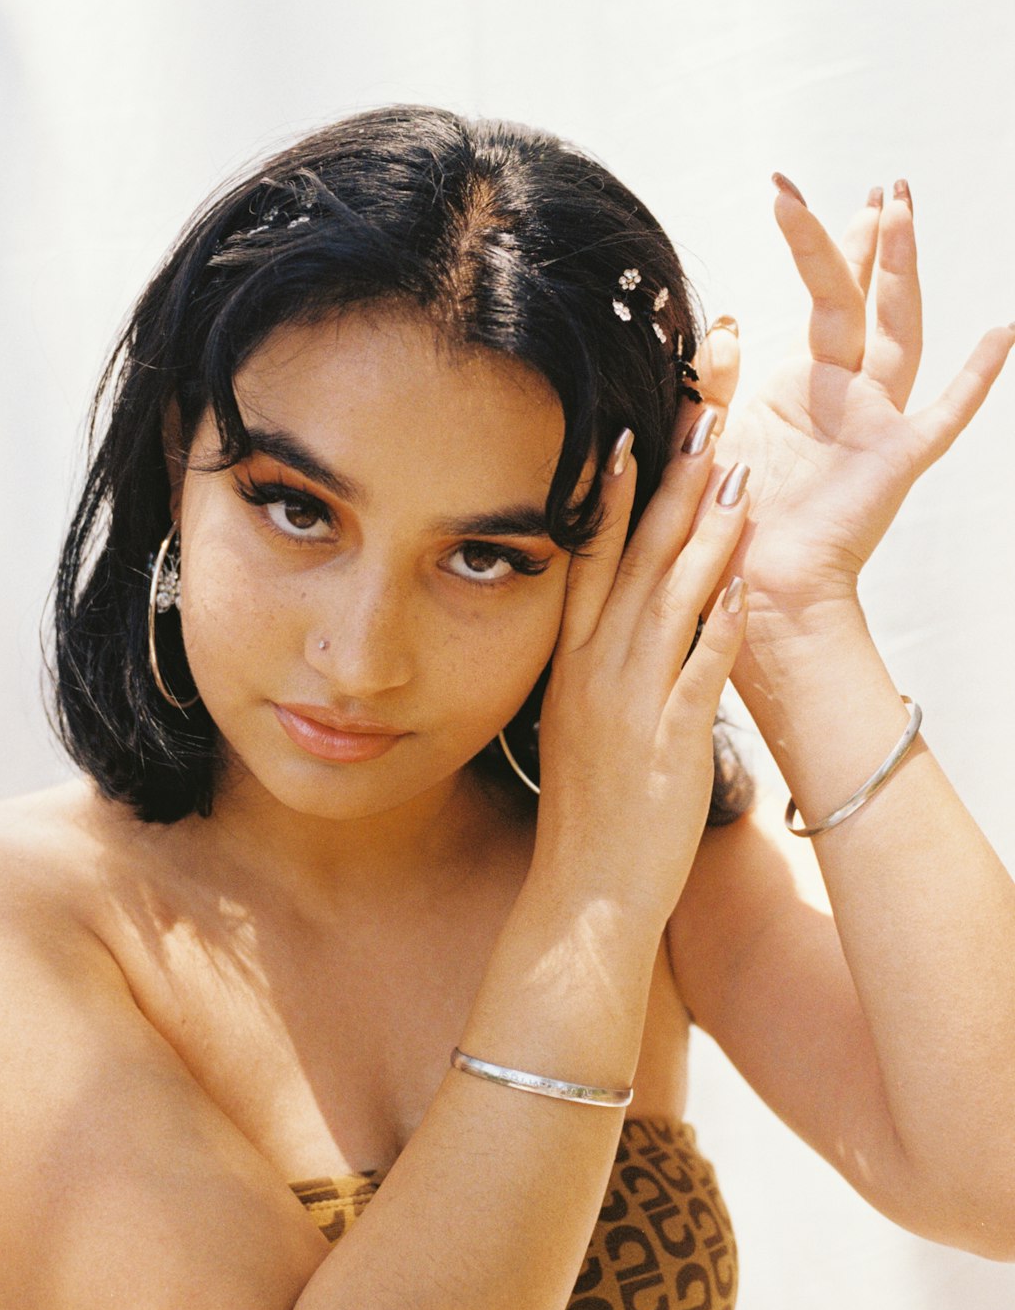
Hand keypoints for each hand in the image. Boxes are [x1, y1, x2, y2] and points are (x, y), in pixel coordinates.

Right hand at [531, 398, 748, 921]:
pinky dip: (717, 624)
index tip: (627, 435)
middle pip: (632, 561)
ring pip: (668, 600)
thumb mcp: (574, 723)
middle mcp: (594, 671)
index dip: (608, 495)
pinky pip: (698, 670)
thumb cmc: (586, 809)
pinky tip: (739, 582)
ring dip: (704, 535)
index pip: (586, 560)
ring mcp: (631, 703)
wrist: (586, 889)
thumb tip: (620, 620)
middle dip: (669, 487)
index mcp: (570, 663)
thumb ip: (594, 666)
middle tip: (696, 420)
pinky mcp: (670, 739)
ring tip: (735, 474)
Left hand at [717, 178, 1014, 632]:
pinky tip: (1005, 332)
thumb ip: (712, 380)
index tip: (790, 190)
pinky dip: (977, 377)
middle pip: (866, 301)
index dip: (812, 242)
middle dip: (871, 241)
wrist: (747, 590)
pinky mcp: (897, 460)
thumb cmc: (721, 526)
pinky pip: (946, 414)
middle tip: (880, 186)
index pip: (821, 299)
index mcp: (800, 388)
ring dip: (900, 271)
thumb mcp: (704, 437)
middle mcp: (844, 396)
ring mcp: (875, 423)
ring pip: (899, 331)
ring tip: (901, 209)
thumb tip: (728, 321)